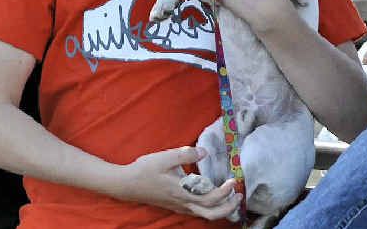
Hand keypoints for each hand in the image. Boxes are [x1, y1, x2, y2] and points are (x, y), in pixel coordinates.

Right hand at [112, 146, 240, 219]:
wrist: (126, 184)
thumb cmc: (145, 170)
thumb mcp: (165, 157)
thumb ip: (186, 153)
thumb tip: (204, 151)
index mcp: (182, 193)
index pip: (210, 199)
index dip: (225, 192)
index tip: (234, 180)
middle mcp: (183, 204)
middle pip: (211, 215)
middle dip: (228, 207)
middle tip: (239, 195)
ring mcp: (179, 207)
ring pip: (205, 215)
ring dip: (220, 208)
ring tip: (230, 196)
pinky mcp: (176, 205)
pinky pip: (197, 211)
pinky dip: (210, 206)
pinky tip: (212, 195)